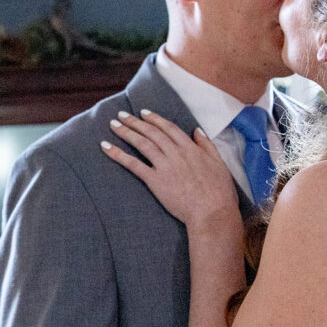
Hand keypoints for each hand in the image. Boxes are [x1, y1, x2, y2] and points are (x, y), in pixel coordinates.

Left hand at [101, 110, 238, 229]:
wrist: (212, 213)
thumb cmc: (220, 192)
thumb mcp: (219, 164)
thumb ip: (207, 145)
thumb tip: (197, 130)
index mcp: (191, 148)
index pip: (169, 128)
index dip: (155, 119)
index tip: (144, 113)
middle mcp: (176, 153)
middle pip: (152, 133)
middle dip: (135, 122)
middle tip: (122, 115)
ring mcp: (165, 166)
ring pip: (142, 144)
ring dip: (126, 132)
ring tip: (113, 125)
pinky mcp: (155, 181)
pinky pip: (134, 165)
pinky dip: (118, 154)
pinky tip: (107, 147)